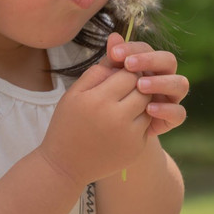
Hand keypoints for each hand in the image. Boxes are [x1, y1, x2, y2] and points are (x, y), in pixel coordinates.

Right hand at [39, 62, 151, 185]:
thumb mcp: (75, 93)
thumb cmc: (68, 123)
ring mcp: (129, 135)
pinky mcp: (136, 148)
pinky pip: (146, 124)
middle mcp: (116, 118)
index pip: (128, 74)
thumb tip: (118, 49)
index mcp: (98, 100)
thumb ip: (98, 70)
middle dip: (136, 84)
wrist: (65, 165)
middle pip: (142, 88)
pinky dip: (139, 119)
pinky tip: (123, 122)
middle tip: (124, 86)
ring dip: (140, 100)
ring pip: (148, 105)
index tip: (118, 73)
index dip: (125, 70)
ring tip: (124, 102)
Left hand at [105, 32, 188, 136]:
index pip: (147, 48)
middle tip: (128, 65)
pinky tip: (149, 109)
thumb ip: (114, 60)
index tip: (114, 53)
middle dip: (149, 60)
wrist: (117, 129)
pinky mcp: (173, 118)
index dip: (132, 48)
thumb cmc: (115, 97)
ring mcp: (172, 97)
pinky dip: (166, 110)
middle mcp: (165, 77)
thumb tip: (113, 36)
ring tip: (140, 86)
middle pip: (169, 60)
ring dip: (161, 83)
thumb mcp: (112, 78)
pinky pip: (179, 113)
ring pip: (180, 84)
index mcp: (150, 64)